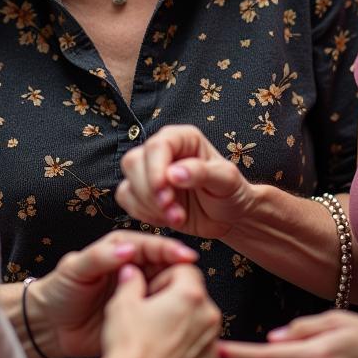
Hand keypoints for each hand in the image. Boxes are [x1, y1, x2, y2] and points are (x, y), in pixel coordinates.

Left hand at [31, 231, 199, 357]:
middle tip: (195, 283)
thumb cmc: (60, 290)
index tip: (187, 256)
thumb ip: (99, 256)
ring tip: (192, 303)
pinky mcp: (140, 317)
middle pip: (166, 266)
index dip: (170, 250)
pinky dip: (172, 317)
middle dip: (181, 272)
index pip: (152, 245)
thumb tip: (129, 249)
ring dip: (179, 295)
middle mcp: (134, 268)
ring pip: (167, 290)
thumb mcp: (75, 268)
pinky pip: (160, 314)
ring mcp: (139, 293)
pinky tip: (183, 323)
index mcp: (121, 248)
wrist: (50, 327)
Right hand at [103, 262, 224, 357]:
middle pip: (196, 299)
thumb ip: (131, 282)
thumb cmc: (129, 350)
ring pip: (201, 328)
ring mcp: (212, 348)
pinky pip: (204, 357)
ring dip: (185, 330)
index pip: (185, 270)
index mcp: (190, 296)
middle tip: (153, 317)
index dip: (166, 278)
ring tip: (158, 342)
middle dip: (177, 304)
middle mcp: (208, 319)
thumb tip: (131, 272)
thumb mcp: (122, 304)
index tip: (153, 291)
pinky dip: (190, 357)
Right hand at [116, 124, 254, 238]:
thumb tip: (173, 173)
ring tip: (177, 218)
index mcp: (183, 138)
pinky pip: (126, 199)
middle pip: (134, 162)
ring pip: (128, 181)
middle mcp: (163, 150)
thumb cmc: (231, 192)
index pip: (156, 146)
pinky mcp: (143, 191)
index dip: (155, 170)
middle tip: (174, 211)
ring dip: (148, 206)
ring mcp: (150, 171)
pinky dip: (143, 213)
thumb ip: (201, 172)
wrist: (229, 216)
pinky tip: (165, 219)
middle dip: (151, 192)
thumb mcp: (226, 180)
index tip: (164, 194)